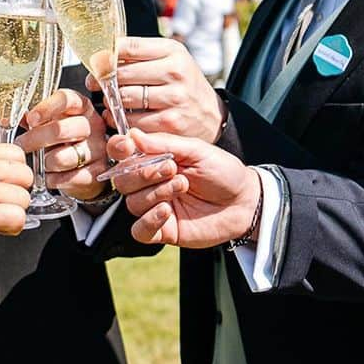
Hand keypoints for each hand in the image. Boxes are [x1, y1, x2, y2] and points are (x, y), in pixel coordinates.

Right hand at [0, 144, 31, 266]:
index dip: (16, 173)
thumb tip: (0, 175)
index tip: (10, 185)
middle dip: (19, 192)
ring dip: (15, 212)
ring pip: (23, 197)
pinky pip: (17, 217)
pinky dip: (13, 227)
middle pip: (24, 173)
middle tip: (5, 205)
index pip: (14, 152)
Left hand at [21, 89, 109, 201]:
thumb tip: (7, 118)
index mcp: (81, 106)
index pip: (67, 99)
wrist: (85, 167)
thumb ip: (33, 118)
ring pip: (63, 157)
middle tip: (22, 145)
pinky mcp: (98, 171)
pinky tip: (49, 176)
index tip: (31, 119)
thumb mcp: (52, 123)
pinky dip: (53, 179)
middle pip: (61, 129)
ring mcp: (97, 149)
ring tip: (40, 162)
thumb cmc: (63, 140)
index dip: (46, 108)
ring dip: (44, 162)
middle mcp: (93, 125)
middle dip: (35, 139)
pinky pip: (69, 178)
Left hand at [92, 37, 226, 148]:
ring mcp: (174, 98)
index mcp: (173, 51)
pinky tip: (119, 117)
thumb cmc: (183, 84)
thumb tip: (103, 54)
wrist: (211, 114)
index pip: (130, 47)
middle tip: (96, 83)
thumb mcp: (170, 59)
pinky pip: (133, 121)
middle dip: (103, 79)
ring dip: (110, 101)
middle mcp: (175, 72)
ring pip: (125, 98)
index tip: (97, 61)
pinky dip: (120, 121)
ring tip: (109, 101)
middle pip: (123, 73)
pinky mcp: (170, 123)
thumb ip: (141, 54)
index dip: (106, 55)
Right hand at [107, 129, 260, 247]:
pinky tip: (167, 211)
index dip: (119, 149)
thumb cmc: (222, 171)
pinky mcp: (162, 230)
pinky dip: (149, 220)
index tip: (128, 145)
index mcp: (153, 159)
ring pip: (132, 203)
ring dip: (155, 193)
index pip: (122, 154)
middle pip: (122, 180)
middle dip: (143, 173)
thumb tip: (132, 134)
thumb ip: (164, 143)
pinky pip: (139, 230)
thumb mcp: (196, 150)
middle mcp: (149, 183)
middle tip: (171, 168)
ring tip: (182, 186)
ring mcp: (154, 207)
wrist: (244, 201)